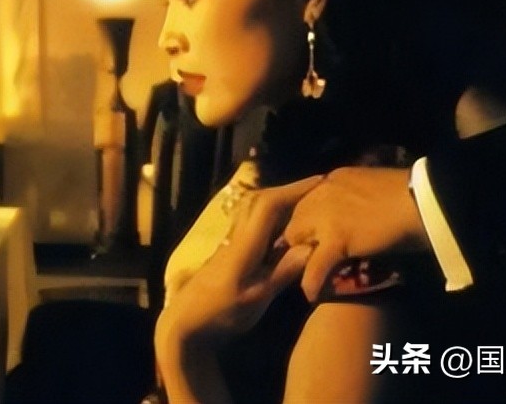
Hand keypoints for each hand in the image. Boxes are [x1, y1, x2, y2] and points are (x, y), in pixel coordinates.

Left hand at [156, 176, 319, 403]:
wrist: (186, 323)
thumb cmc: (221, 313)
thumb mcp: (257, 297)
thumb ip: (283, 271)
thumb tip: (312, 246)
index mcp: (244, 244)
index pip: (269, 205)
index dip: (294, 190)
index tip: (320, 181)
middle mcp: (236, 236)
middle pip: (260, 200)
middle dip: (288, 191)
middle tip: (317, 190)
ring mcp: (230, 242)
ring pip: (253, 210)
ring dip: (278, 201)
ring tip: (305, 204)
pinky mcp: (229, 251)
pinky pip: (252, 223)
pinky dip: (270, 217)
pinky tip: (285, 228)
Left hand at [281, 167, 429, 301]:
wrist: (422, 199)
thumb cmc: (406, 194)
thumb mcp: (368, 185)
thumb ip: (349, 195)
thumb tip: (348, 209)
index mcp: (328, 182)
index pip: (299, 204)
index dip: (301, 224)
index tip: (302, 240)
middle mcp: (320, 194)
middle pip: (293, 222)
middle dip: (295, 242)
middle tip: (301, 261)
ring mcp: (326, 216)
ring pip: (296, 242)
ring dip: (300, 260)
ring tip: (305, 277)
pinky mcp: (336, 238)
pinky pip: (315, 267)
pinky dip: (312, 283)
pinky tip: (312, 295)